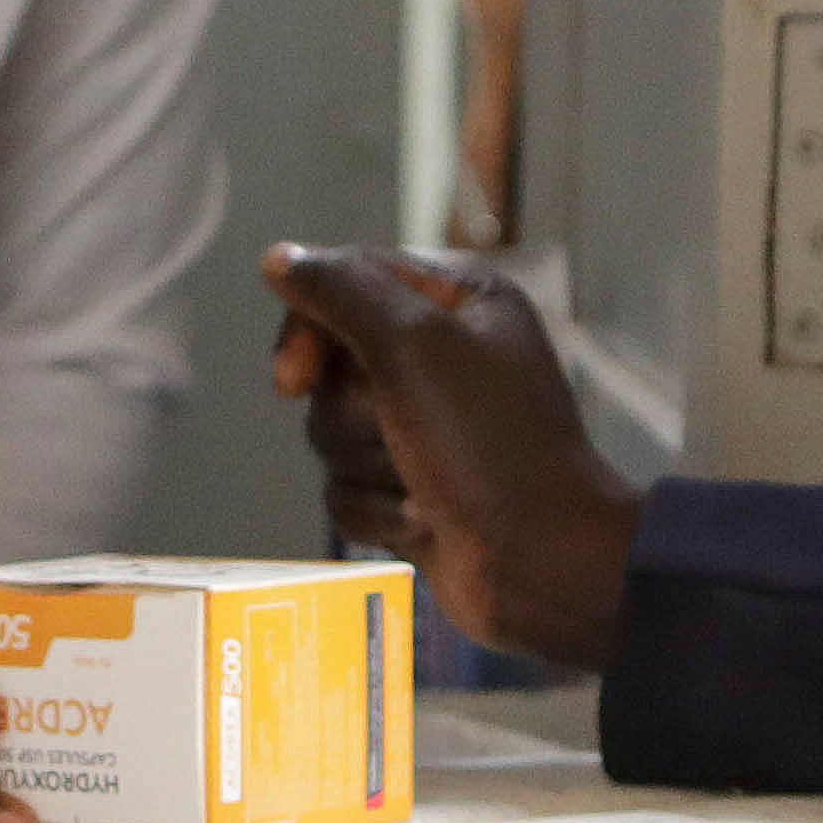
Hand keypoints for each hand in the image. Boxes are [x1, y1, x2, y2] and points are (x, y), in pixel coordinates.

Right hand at [257, 243, 642, 667]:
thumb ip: (342, 292)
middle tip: (395, 432)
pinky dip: (374, 511)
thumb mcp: (416, 347)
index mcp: (458, 304)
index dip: (310, 328)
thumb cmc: (489, 444)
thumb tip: (278, 259)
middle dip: (353, 413)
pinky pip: (344, 488)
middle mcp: (442, 358)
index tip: (294, 377)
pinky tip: (421, 523)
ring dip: (366, 466)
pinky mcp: (408, 490)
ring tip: (420, 485)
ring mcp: (425, 430)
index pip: (347, 282)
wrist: (544, 563)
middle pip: (332, 366)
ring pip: (331, 432)